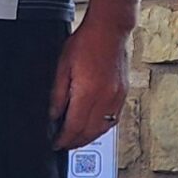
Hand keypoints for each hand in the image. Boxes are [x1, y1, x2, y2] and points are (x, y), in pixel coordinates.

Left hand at [50, 17, 129, 149]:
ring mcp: (117, 98)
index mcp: (88, 93)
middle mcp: (106, 99)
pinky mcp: (123, 95)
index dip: (65, 139)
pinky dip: (102, 128)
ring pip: (103, 129)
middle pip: (90, 132)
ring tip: (76, 140)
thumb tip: (54, 115)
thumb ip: (58, 94)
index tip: (56, 144)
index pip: (75, 126)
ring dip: (89, 138)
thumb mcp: (62, 66)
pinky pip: (113, 119)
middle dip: (76, 142)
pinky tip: (93, 127)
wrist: (109, 31)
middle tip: (64, 145)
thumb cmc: (85, 43)